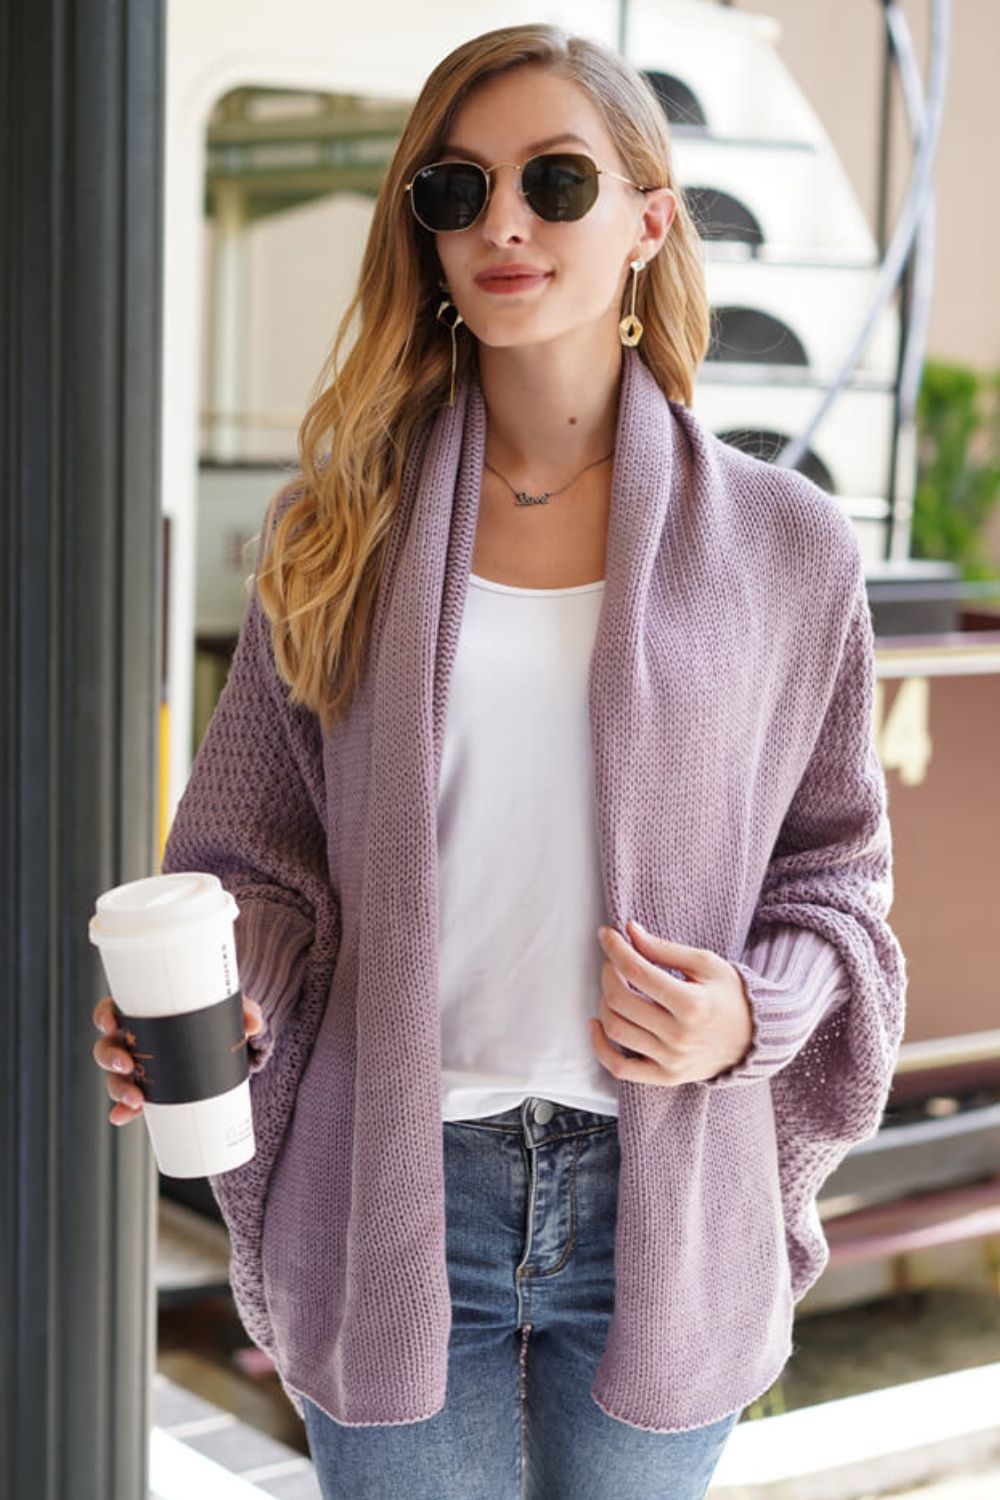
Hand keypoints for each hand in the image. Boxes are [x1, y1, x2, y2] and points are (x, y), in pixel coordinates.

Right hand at [91, 993, 265, 1125]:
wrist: (226, 1046)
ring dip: (118, 1089)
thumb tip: (253, 1024)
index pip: (113, 1010)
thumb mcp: (229, 1012)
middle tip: (127, 1065)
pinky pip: (130, 1103)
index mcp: (145, 1014)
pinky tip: (122, 1117)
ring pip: (116, 1077)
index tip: (111, 1022)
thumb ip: (243, 1012)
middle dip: (111, 1057)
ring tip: (136, 1099)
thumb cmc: (217, 1019)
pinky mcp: (153, 1091)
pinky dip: (124, 1112)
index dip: (105, 1015)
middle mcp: (136, 1040)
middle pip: (108, 1047)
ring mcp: (142, 1068)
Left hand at [589, 920, 753, 1085]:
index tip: (606, 934)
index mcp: (692, 1004)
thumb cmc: (730, 995)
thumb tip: (629, 931)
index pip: (637, 972)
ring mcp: (672, 1060)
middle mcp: (680, 1036)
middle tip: (613, 961)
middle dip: (607, 973)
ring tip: (613, 987)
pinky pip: (620, 1069)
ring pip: (616, 1030)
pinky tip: (598, 1024)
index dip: (615, 949)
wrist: (754, 1037)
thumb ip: (664, 949)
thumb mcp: (705, 963)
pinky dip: (600, 1047)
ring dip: (604, 1002)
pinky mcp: (666, 1077)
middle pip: (620, 1001)